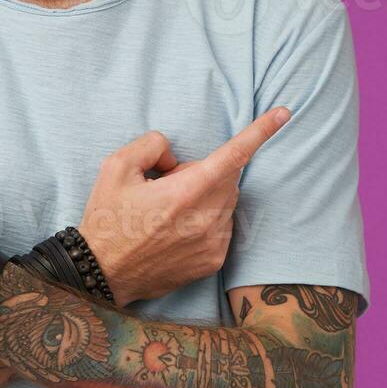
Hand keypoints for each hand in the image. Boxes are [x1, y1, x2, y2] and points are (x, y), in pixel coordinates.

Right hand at [77, 106, 291, 306]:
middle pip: (227, 178)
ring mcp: (213, 243)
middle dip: (204, 172)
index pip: (233, 155)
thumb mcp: (115, 167)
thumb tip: (176, 155)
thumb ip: (152, 145)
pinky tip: (175, 230)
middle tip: (168, 184)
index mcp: (185, 192)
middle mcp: (205, 219)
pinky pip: (223, 226)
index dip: (261, 131)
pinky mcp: (213, 261)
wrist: (102, 273)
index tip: (284, 113)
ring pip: (226, 202)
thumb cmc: (107, 218)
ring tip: (168, 211)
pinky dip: (206, 219)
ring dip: (206, 196)